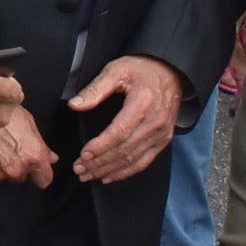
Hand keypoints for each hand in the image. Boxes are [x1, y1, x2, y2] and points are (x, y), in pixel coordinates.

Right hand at [0, 106, 57, 186]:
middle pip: (21, 177)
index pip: (45, 179)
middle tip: (7, 150)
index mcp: (34, 157)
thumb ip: (41, 146)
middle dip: (16, 167)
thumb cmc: (0, 110)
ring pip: (1, 177)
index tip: (36, 171)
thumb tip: (50, 158)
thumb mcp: (28, 123)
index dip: (40, 174)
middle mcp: (17, 169)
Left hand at [68, 54, 183, 184]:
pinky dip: (126, 172)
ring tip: (88, 175)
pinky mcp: (163, 141)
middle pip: (125, 150)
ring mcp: (161, 134)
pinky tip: (109, 176)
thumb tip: (74, 105)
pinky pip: (144, 162)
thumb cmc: (141, 69)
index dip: (100, 146)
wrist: (170, 72)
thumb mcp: (116, 70)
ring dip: (109, 170)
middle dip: (100, 163)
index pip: (119, 132)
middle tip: (79, 169)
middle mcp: (155, 122)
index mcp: (143, 103)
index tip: (83, 155)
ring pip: (133, 160)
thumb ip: (95, 89)